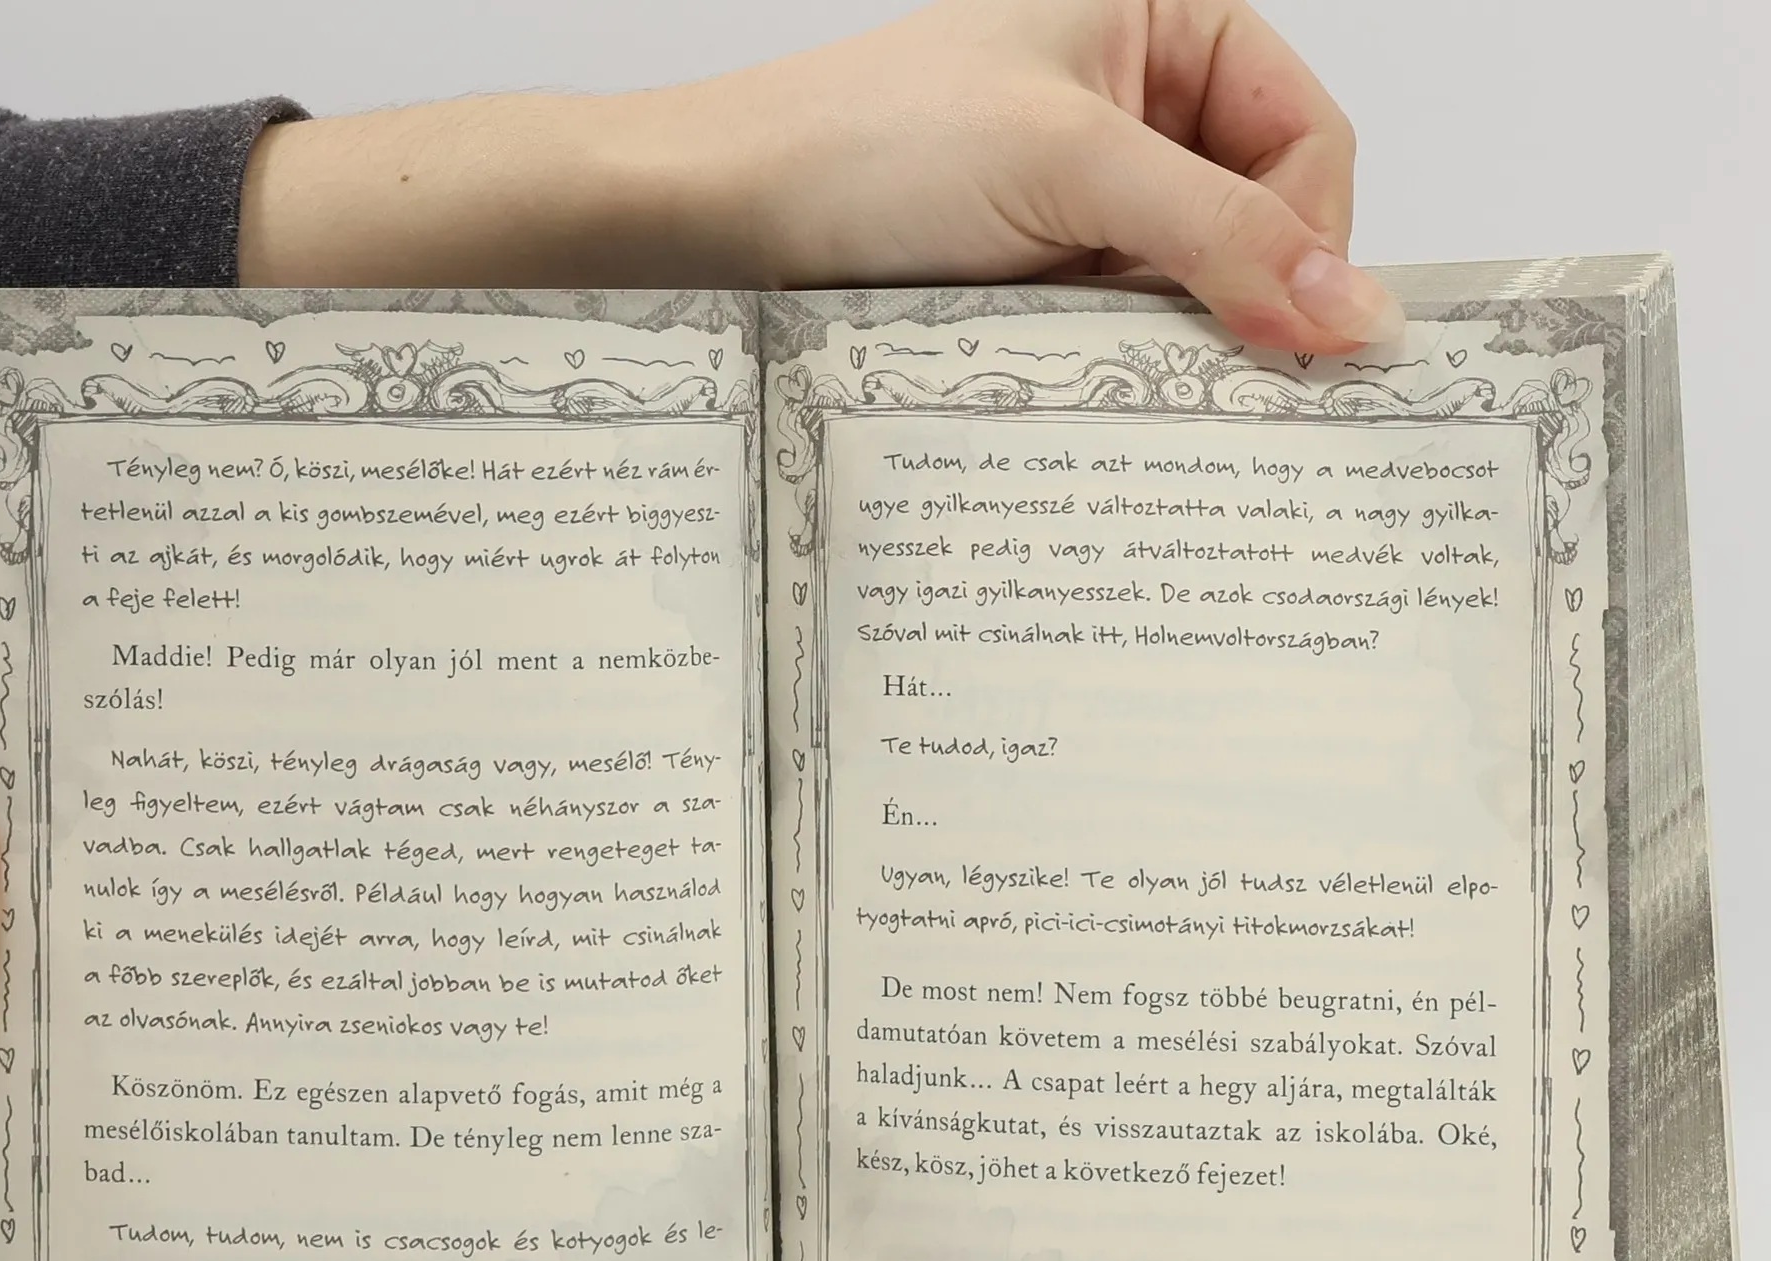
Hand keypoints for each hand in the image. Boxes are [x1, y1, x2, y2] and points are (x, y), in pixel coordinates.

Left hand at [241, 0, 1394, 355]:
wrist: (723, 221)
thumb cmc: (865, 146)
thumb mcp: (1068, 165)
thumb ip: (1221, 237)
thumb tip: (1357, 313)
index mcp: (1164, 26)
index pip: (1306, 140)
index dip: (1313, 236)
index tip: (1298, 332)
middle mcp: (1135, 111)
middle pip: (1262, 222)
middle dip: (1255, 302)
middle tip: (1246, 391)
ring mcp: (1087, 204)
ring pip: (1196, 291)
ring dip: (1189, 349)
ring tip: (1156, 396)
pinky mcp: (1041, 282)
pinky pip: (1126, 336)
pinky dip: (1130, 375)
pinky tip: (1109, 403)